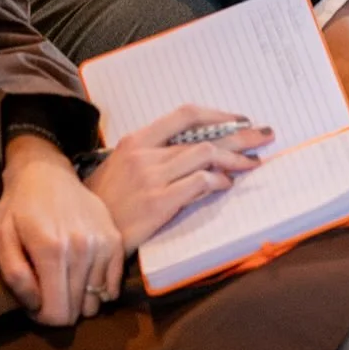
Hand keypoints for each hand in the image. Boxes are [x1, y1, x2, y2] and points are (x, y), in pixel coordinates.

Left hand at [0, 134, 123, 324]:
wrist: (46, 172)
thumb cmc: (18, 207)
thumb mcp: (0, 238)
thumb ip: (14, 276)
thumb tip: (35, 305)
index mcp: (52, 250)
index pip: (57, 313)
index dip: (41, 317)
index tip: (33, 302)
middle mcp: (83, 248)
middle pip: (77, 310)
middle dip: (59, 308)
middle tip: (46, 290)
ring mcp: (103, 242)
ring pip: (96, 301)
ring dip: (79, 298)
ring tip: (64, 280)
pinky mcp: (115, 238)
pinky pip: (114, 285)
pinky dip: (100, 288)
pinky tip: (84, 276)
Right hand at [86, 106, 271, 252]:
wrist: (83, 234)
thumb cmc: (103, 203)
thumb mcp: (122, 168)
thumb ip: (154, 156)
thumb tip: (194, 153)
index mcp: (137, 140)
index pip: (185, 114)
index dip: (217, 115)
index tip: (239, 120)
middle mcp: (145, 153)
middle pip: (203, 136)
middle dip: (240, 135)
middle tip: (265, 134)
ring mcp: (151, 177)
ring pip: (205, 155)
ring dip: (234, 159)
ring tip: (252, 163)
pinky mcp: (157, 203)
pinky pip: (198, 183)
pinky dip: (217, 181)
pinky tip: (226, 184)